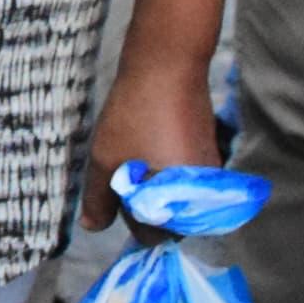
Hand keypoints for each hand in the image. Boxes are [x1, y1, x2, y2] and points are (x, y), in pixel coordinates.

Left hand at [82, 54, 219, 229]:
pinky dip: (165, 169)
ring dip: (153, 186)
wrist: (168, 67)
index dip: (126, 216)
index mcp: (180, 205)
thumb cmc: (134, 116)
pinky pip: (184, 179)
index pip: (151, 236)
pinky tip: (151, 142)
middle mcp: (203, 197)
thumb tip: (93, 228)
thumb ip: (99, 200)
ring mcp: (209, 176)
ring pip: (174, 198)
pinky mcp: (210, 155)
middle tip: (124, 170)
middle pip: (167, 220)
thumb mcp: (106, 161)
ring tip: (136, 152)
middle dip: (142, 204)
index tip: (114, 191)